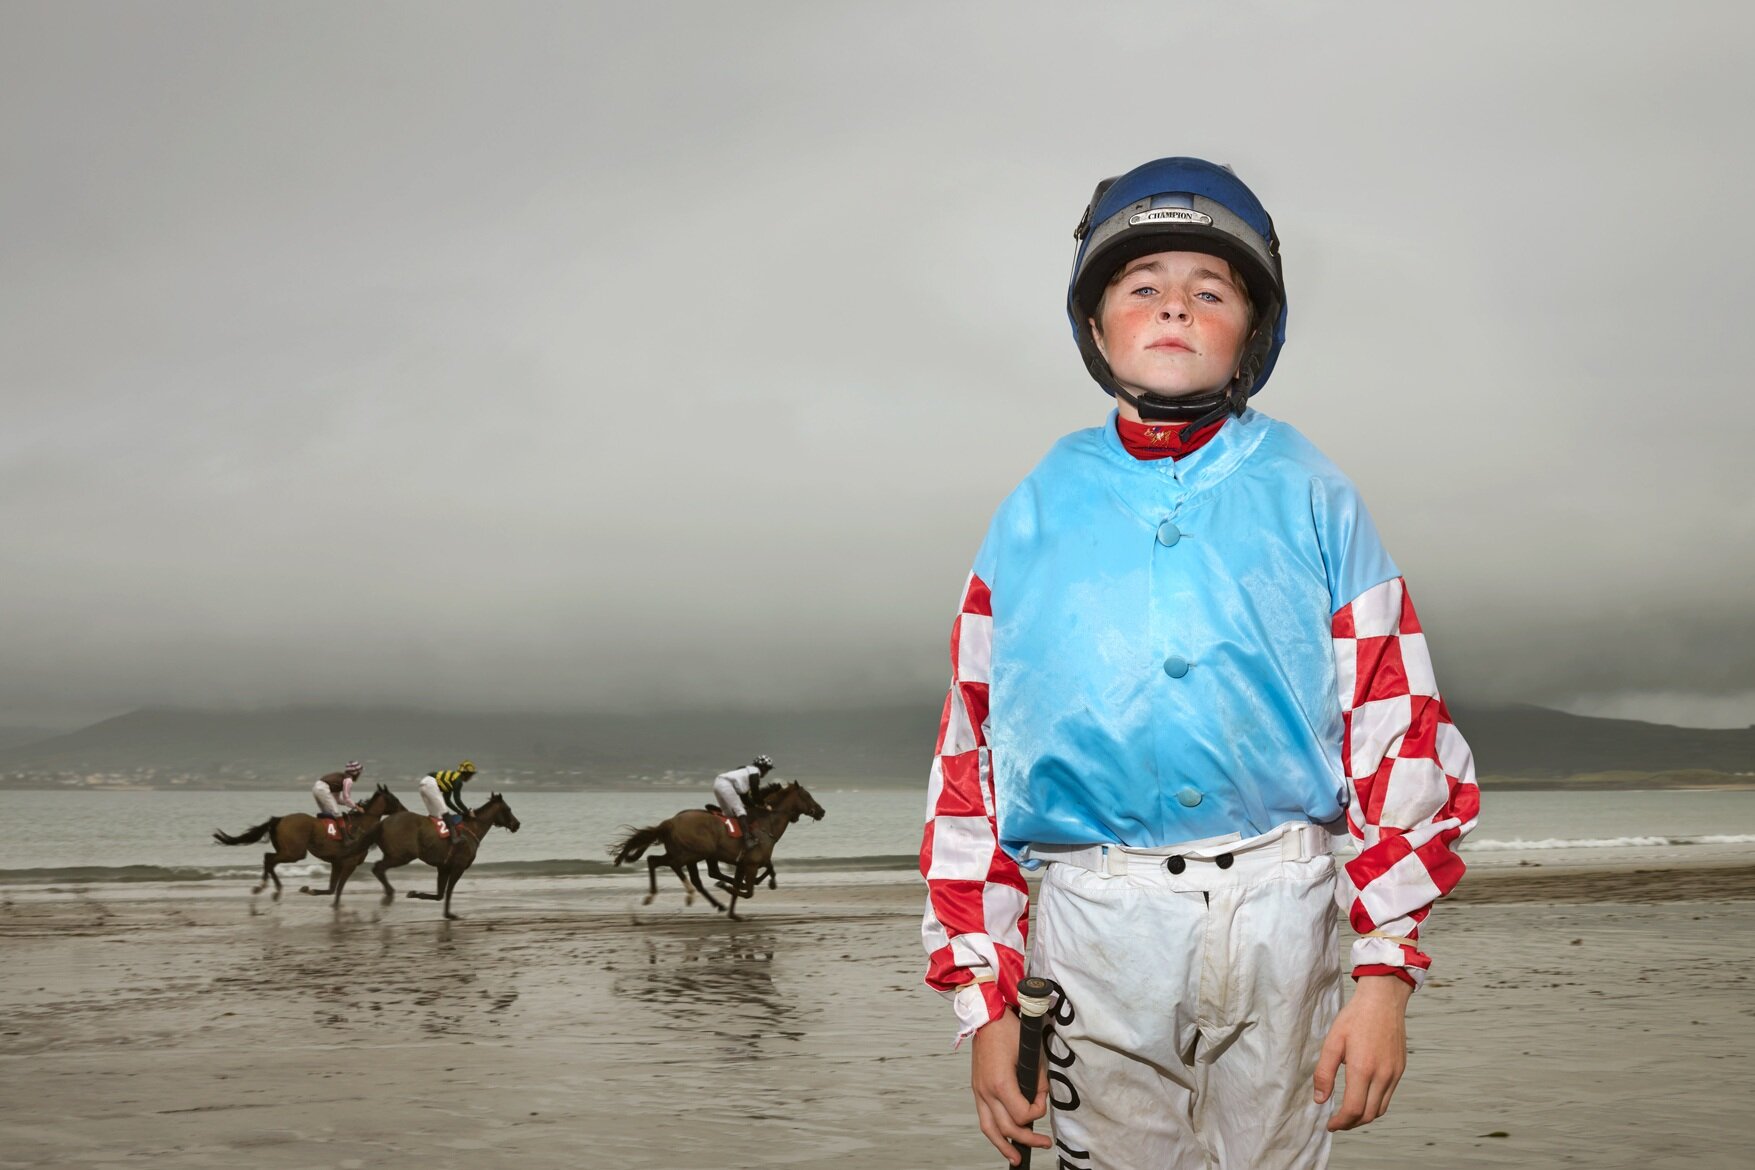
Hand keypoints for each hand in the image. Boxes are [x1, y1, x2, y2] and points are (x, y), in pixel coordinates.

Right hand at [970, 1009, 1051, 1164]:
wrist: (986, 1015)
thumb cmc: (1008, 1030)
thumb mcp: (1031, 1053)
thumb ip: (1039, 1080)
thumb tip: (1041, 1096)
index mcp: (1000, 1084)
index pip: (1022, 1115)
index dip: (1038, 1111)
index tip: (1043, 1098)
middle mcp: (986, 1091)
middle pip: (1007, 1128)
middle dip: (1027, 1139)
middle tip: (1043, 1143)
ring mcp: (979, 1091)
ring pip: (989, 1128)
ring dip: (1003, 1145)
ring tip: (1015, 1158)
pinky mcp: (977, 1088)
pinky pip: (983, 1117)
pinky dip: (993, 1131)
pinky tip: (1002, 1137)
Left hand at [1314, 974, 1411, 1130]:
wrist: (1383, 1000)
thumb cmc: (1356, 1018)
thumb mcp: (1332, 1042)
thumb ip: (1324, 1073)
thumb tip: (1320, 1099)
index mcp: (1363, 1068)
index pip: (1353, 1109)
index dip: (1340, 1122)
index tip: (1330, 1124)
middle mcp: (1382, 1075)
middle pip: (1368, 1114)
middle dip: (1350, 1123)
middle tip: (1337, 1122)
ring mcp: (1394, 1073)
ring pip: (1380, 1109)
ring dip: (1363, 1116)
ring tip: (1348, 1113)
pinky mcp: (1400, 1069)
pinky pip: (1388, 1096)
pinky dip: (1375, 1104)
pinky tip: (1362, 1097)